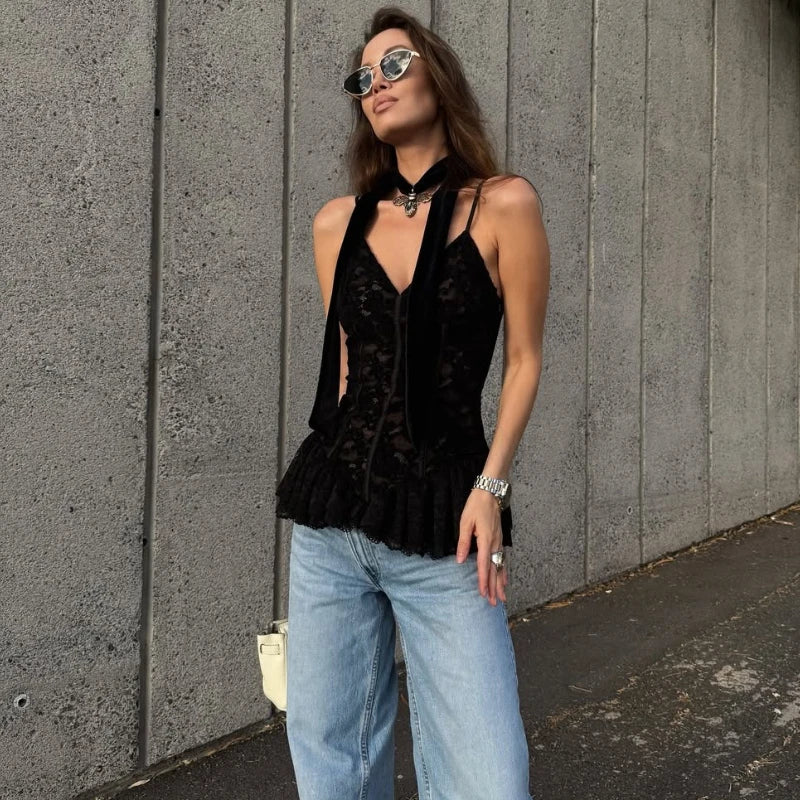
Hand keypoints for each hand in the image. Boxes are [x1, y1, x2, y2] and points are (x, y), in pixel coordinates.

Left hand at [456, 488, 507, 604]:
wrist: (490, 492)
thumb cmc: (476, 506)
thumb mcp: (465, 522)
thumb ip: (463, 542)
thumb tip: (459, 560)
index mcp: (485, 540)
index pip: (483, 565)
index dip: (483, 581)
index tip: (483, 594)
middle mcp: (495, 544)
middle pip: (495, 570)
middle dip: (494, 587)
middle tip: (495, 603)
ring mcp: (499, 542)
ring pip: (501, 566)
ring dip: (500, 583)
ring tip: (502, 597)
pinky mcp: (499, 539)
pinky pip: (502, 559)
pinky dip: (504, 571)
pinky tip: (504, 579)